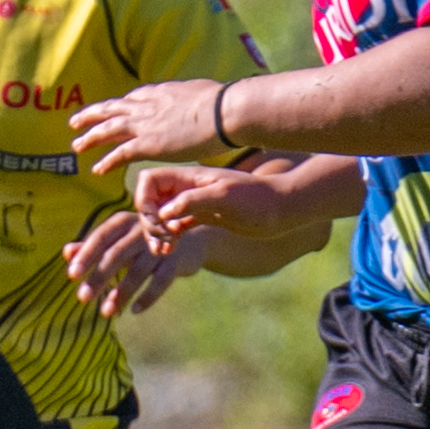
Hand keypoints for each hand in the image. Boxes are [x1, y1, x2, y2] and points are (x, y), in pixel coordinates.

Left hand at [65, 206, 206, 319]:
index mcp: (122, 222)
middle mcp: (141, 230)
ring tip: (106, 312)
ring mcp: (160, 246)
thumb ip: (92, 246)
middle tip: (83, 298)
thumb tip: (66, 252)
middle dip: (99, 277)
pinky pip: (161, 281)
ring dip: (121, 293)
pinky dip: (148, 296)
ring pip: (138, 271)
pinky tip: (135, 311)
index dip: (86, 256)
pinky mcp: (176, 261)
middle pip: (116, 255)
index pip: (100, 238)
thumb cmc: (143, 241)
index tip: (72, 275)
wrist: (190, 239)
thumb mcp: (118, 240)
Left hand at [71, 77, 237, 182]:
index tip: (113, 109)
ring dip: (90, 138)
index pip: (134, 98)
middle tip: (75, 122)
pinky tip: (97, 169)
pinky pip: (120, 154)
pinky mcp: (148, 144)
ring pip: (108, 129)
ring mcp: (145, 124)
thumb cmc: (225, 103)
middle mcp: (147, 106)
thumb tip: (204, 98)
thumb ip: (195, 98)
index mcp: (161, 92)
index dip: (121, 105)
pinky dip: (107, 161)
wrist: (224, 112)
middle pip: (111, 109)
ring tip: (76, 146)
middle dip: (92, 115)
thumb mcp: (204, 92)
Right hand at [128, 159, 301, 244]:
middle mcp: (188, 189)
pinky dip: (167, 238)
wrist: (285, 208)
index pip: (148, 181)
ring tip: (164, 251)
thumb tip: (163, 212)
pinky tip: (172, 250)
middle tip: (163, 241)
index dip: (144, 201)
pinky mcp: (203, 217)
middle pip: (150, 201)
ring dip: (155, 233)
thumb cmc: (259, 199)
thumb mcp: (225, 197)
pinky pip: (174, 226)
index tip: (159, 221)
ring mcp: (195, 203)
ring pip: (160, 216)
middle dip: (149, 222)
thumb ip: (192, 200)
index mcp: (190, 177)